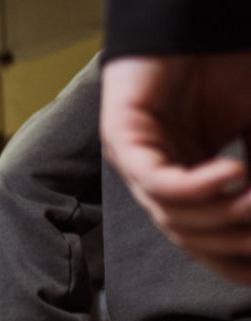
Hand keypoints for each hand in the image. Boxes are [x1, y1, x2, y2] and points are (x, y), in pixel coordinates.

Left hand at [101, 53, 250, 282]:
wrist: (198, 20)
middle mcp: (155, 175)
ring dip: (222, 214)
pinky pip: (157, 180)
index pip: (203, 238)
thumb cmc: (230, 66)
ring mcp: (135, 158)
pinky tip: (232, 174)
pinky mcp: (121, 136)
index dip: (235, 261)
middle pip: (188, 234)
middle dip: (234, 242)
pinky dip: (197, 186)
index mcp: (185, 177)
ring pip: (172, 214)